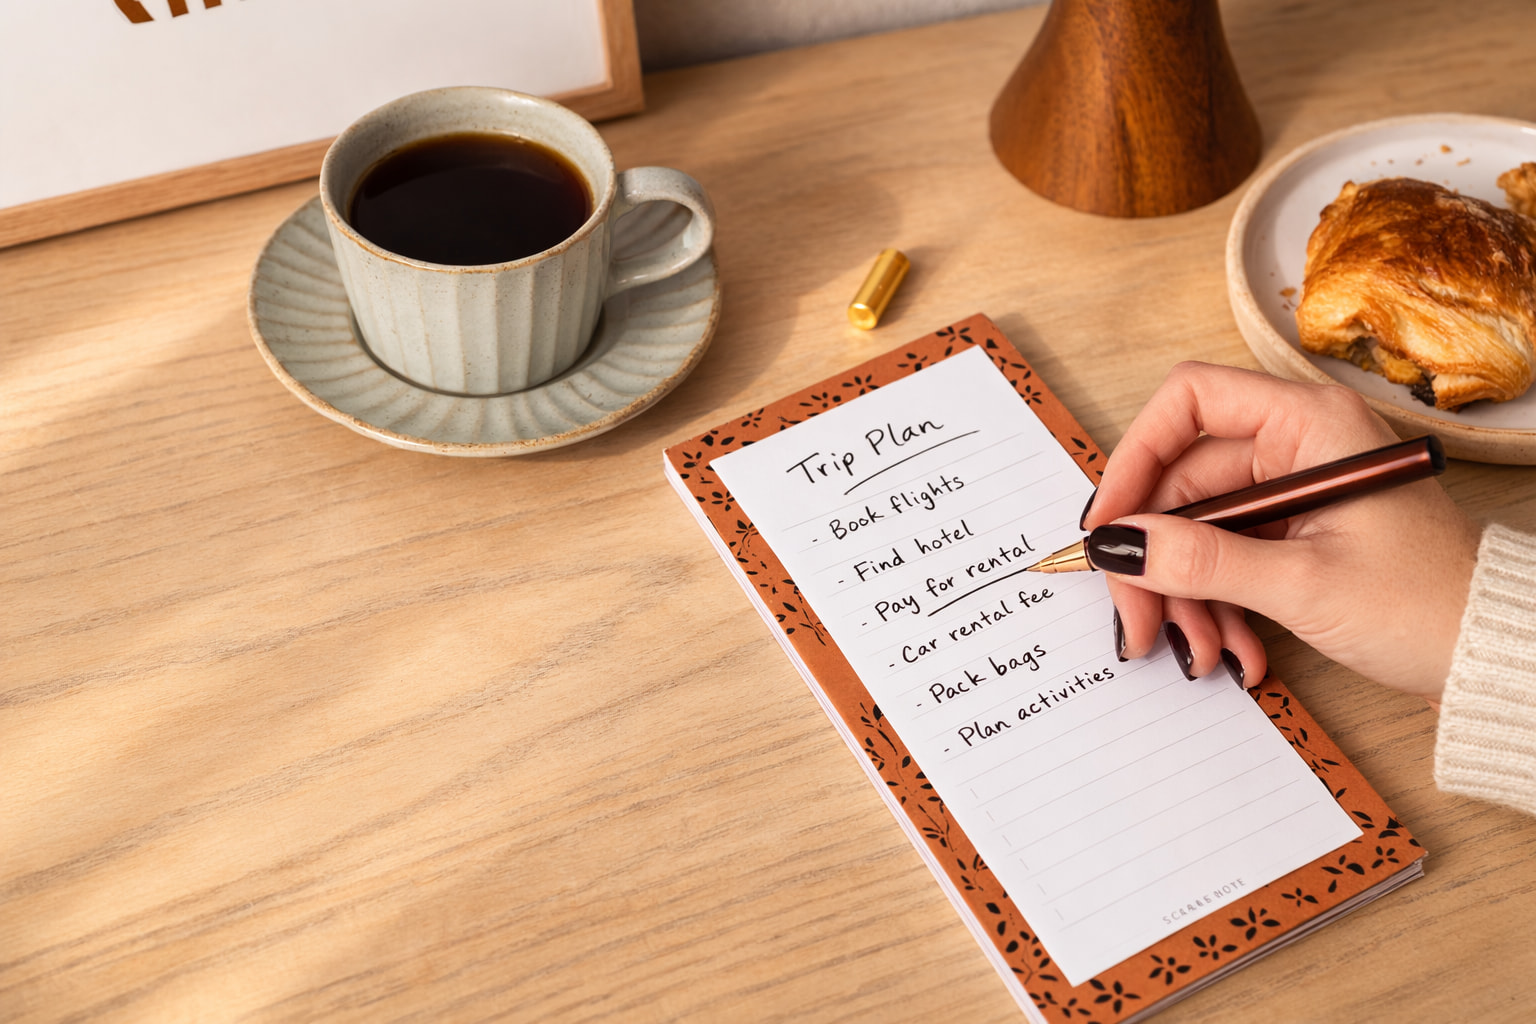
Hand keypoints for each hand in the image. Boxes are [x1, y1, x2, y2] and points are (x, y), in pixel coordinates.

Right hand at [1084, 362, 1480, 700]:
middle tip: (1137, 621)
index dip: (1136, 457)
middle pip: (1182, 483)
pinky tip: (1233, 652)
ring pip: (1197, 530)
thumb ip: (1201, 560)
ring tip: (1198, 652)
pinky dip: (1216, 607)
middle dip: (1155, 559)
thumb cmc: (1429, 606)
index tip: (1110, 525)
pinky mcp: (1294, 537)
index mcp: (1309, 424)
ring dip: (1185, 596)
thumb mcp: (1302, 583)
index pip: (1190, 402)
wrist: (1494, 659)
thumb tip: (1117, 546)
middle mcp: (1297, 446)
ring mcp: (1293, 494)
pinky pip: (1225, 561)